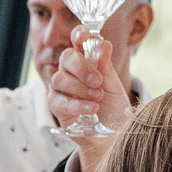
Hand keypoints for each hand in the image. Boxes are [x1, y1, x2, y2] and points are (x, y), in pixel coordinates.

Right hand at [46, 24, 129, 171]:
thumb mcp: (114, 87)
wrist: (112, 138)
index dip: (78, 35)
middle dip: (81, 67)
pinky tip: (91, 108)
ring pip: (59, 79)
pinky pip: (59, 101)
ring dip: (80, 87)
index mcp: (86, 62)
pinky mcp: (56, 108)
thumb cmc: (114, 110)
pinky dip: (76, 104)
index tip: (84, 33)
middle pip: (65, 58)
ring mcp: (61, 90)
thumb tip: (104, 44)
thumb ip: (106, 67)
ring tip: (97, 97)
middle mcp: (71, 73)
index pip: (77, 43)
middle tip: (98, 80)